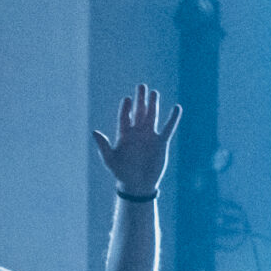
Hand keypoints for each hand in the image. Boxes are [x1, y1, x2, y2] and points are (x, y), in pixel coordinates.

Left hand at [92, 82, 181, 198]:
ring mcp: (149, 136)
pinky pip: (168, 128)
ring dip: (153, 105)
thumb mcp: (110, 159)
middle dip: (140, 100)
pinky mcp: (161, 142)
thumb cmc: (121, 173)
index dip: (126, 108)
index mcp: (124, 135)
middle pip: (139, 112)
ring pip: (152, 117)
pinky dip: (172, 119)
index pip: (124, 117)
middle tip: (141, 86)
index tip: (127, 99)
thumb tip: (94, 131)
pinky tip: (177, 108)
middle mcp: (137, 133)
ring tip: (154, 93)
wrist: (138, 185)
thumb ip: (103, 145)